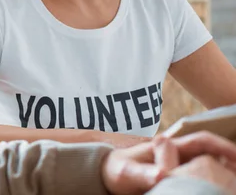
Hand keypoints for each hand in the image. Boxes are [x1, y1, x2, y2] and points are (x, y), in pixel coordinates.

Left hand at [102, 131, 235, 194]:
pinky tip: (215, 189)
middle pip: (210, 154)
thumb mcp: (126, 173)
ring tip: (232, 185)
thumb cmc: (115, 171)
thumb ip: (142, 173)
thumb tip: (161, 175)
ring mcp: (176, 165)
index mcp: (167, 146)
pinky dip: (208, 182)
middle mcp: (176, 154)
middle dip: (229, 161)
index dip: (223, 146)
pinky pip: (196, 177)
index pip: (202, 140)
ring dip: (221, 172)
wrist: (106, 176)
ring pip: (207, 166)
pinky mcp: (174, 177)